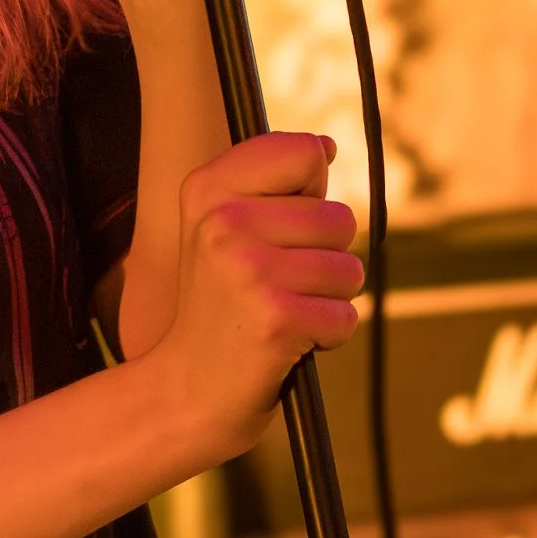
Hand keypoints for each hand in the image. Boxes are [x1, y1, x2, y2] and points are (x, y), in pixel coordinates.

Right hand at [140, 131, 361, 459]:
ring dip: (329, 299)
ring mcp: (249, 269)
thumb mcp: (224, 230)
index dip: (310, 193)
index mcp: (207, 189)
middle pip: (339, 217)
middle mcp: (224, 221)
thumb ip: (273, 183)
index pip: (303, 152)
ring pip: (350, 269)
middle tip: (276, 286)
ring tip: (282, 313)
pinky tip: (288, 343)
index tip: (277, 227)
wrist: (187, 390)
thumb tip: (326, 146)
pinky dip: (328, 336)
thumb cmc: (219, 306)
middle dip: (324, 258)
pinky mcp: (277, 317)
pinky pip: (345, 315)